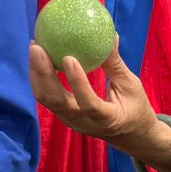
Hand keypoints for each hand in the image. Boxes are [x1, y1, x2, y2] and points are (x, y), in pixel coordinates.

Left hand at [27, 38, 170, 171]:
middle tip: (36, 47)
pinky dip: (40, 76)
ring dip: (36, 72)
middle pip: (55, 100)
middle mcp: (83, 122)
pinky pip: (47, 95)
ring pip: (45, 98)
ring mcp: (69, 120)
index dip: (77, 82)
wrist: (131, 136)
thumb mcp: (131, 87)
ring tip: (35, 46)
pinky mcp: (62, 114)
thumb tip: (110, 35)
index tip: (68, 58)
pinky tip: (40, 55)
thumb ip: (116, 64)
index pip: (89, 104)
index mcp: (107, 119)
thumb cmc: (135, 109)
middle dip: (42, 73)